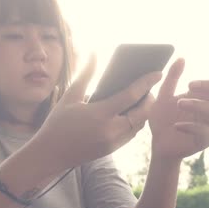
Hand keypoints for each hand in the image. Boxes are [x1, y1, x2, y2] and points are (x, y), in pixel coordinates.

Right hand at [33, 56, 161, 170]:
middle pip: (142, 113)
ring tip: (144, 98)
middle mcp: (110, 130)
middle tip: (150, 87)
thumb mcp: (69, 97)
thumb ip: (85, 74)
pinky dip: (136, 123)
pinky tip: (132, 113)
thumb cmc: (57, 123)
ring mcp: (112, 142)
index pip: (131, 96)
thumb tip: (93, 53)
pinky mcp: (112, 149)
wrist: (50, 154)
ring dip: (145, 112)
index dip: (146, 82)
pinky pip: (131, 134)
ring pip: (139, 125)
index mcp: (100, 114)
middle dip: (150, 99)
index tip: (157, 72)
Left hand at [149, 58, 208, 160]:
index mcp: (203, 96)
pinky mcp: (205, 140)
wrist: (158, 143)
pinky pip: (207, 132)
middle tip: (189, 85)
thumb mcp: (163, 96)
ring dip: (197, 104)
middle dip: (208, 86)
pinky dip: (192, 126)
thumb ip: (172, 78)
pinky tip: (177, 125)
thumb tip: (181, 58)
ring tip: (179, 103)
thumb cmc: (163, 118)